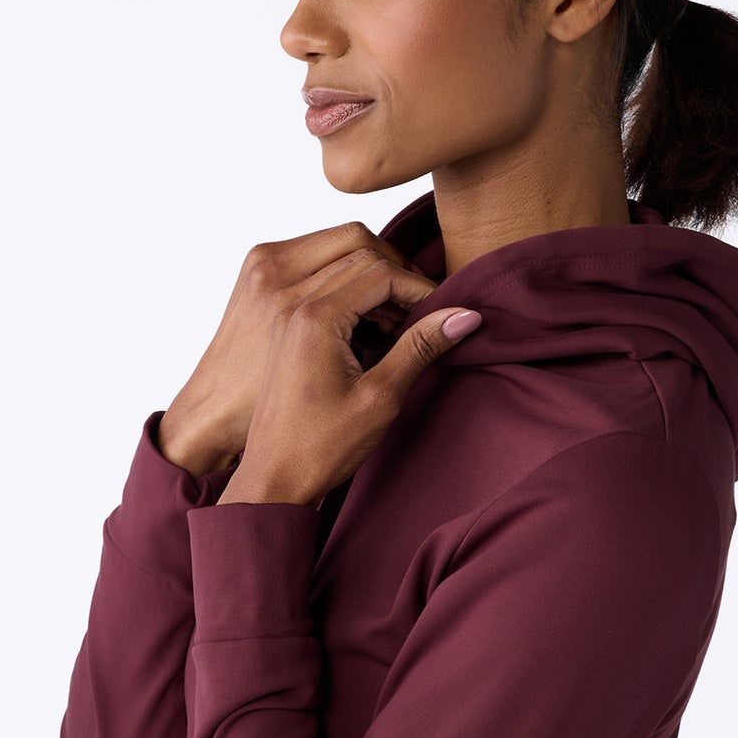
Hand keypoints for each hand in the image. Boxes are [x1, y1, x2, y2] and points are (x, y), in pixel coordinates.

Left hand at [218, 250, 480, 506]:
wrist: (272, 479)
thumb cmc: (320, 447)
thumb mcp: (382, 397)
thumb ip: (420, 347)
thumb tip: (465, 315)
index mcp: (316, 318)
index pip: (380, 271)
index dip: (420, 287)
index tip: (446, 313)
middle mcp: (295, 307)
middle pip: (360, 259)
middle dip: (401, 280)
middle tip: (430, 316)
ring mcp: (287, 317)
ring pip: (343, 271)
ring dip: (380, 288)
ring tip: (407, 328)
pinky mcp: (287, 330)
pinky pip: (327, 292)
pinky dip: (358, 301)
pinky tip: (378, 336)